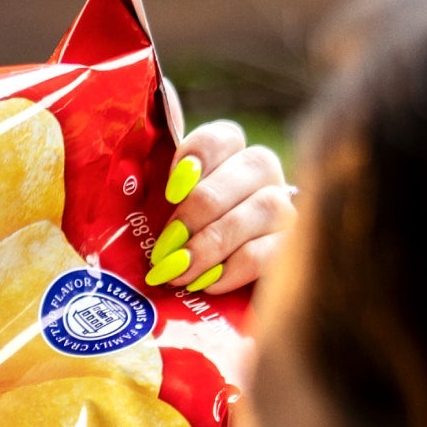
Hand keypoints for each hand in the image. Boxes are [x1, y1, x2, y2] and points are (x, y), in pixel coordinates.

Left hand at [149, 120, 292, 296]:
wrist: (191, 290)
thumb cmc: (168, 244)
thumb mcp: (150, 210)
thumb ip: (147, 180)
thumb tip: (137, 154)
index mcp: (226, 156)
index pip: (224, 135)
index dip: (200, 154)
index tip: (172, 189)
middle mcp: (261, 175)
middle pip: (254, 164)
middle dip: (203, 207)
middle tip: (166, 244)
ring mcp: (281, 209)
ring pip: (267, 207)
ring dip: (216, 241)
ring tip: (180, 272)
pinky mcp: (290, 250)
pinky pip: (273, 251)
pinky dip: (235, 268)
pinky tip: (206, 284)